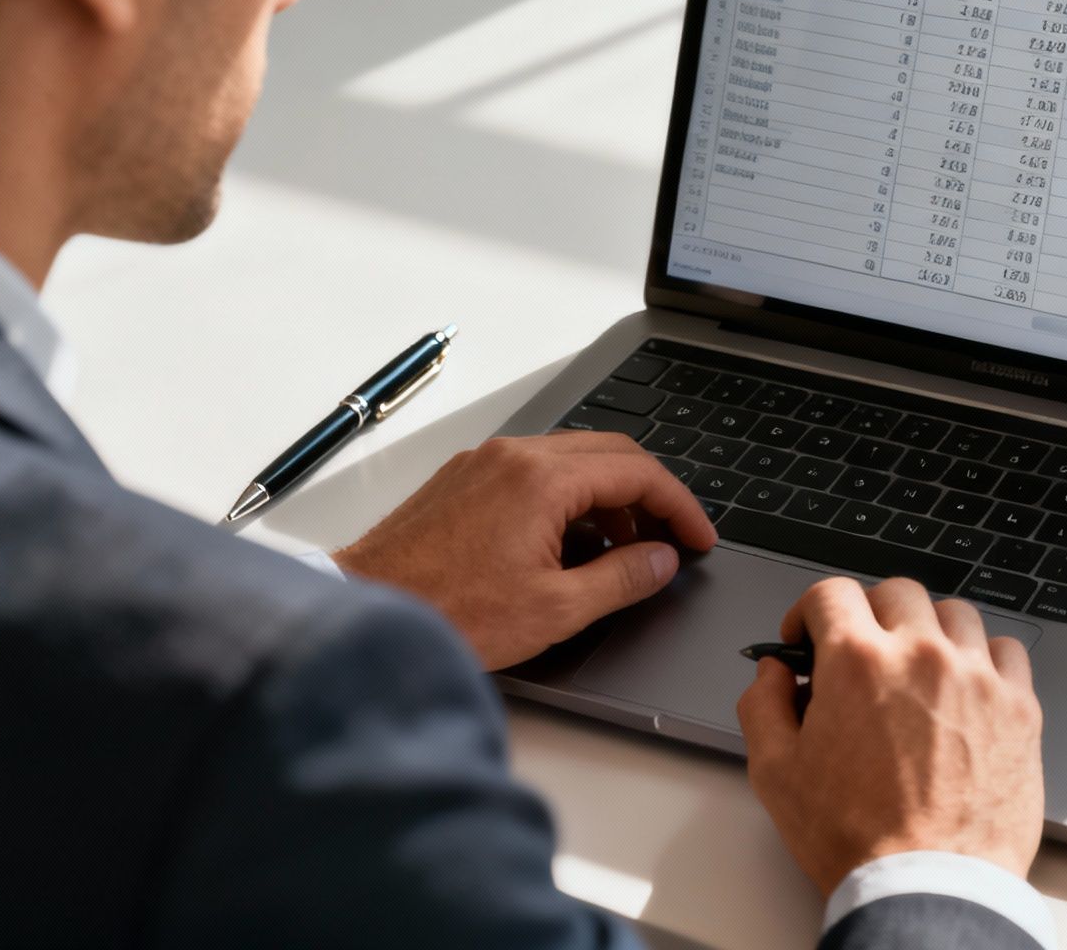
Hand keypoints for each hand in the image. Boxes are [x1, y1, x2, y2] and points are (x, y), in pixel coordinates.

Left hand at [335, 431, 715, 669]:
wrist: (368, 609)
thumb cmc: (449, 612)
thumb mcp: (555, 610)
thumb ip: (622, 579)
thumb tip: (662, 560)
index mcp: (543, 479)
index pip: (638, 473)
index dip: (680, 507)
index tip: (698, 539)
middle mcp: (515, 455)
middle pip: (610, 453)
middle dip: (649, 496)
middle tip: (670, 540)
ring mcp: (486, 462)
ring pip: (572, 460)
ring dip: (608, 498)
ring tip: (621, 552)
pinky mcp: (464, 478)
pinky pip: (534, 472)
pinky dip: (567, 498)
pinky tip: (568, 545)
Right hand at [736, 576, 1043, 895]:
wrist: (929, 886)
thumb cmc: (856, 838)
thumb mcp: (775, 774)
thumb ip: (763, 707)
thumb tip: (772, 675)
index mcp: (857, 662)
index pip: (831, 593)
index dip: (810, 613)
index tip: (810, 637)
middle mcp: (921, 654)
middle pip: (896, 592)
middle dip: (870, 614)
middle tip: (863, 653)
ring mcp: (976, 676)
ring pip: (955, 614)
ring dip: (930, 631)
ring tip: (917, 669)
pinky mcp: (1018, 706)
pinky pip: (1007, 651)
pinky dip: (984, 658)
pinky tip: (967, 687)